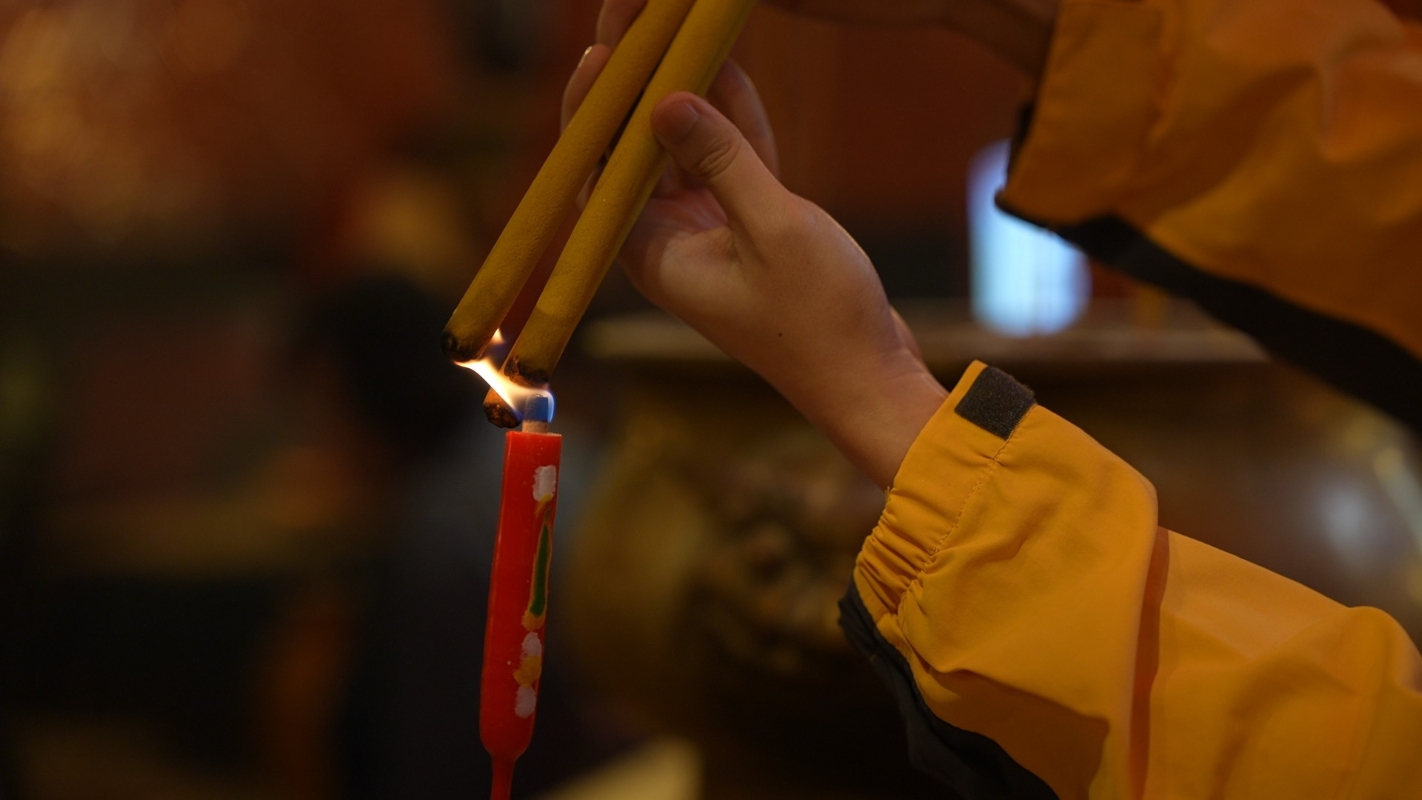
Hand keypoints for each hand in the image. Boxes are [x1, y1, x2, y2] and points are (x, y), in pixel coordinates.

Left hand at [568, 5, 947, 486]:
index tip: (606, 48)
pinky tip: (726, 62)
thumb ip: (720, 160)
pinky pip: (729, 157)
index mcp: (652, 252)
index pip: (599, 168)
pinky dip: (732, 115)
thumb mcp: (772, 229)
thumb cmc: (820, 319)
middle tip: (641, 12)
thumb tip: (663, 99)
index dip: (595, 105)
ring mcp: (707, 230)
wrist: (868, 375)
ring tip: (680, 22)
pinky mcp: (748, 224)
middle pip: (635, 146)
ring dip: (686, 84)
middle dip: (637, 78)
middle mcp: (667, 238)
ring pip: (684, 143)